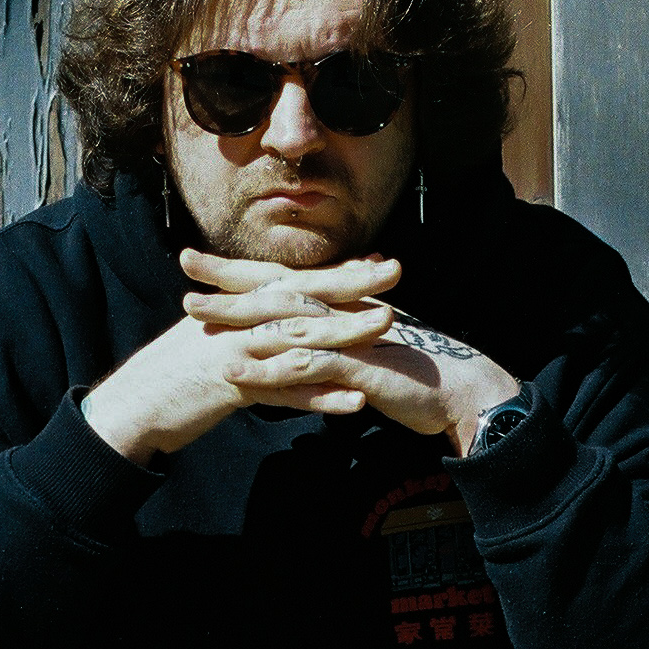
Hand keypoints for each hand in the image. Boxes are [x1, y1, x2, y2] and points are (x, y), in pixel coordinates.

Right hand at [81, 251, 400, 463]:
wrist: (130, 407)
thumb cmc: (171, 378)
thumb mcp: (209, 340)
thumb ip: (242, 326)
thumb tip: (273, 318)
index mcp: (236, 306)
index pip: (294, 282)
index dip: (338, 271)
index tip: (378, 260)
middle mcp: (238, 320)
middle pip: (304, 298)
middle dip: (353, 284)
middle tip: (397, 272)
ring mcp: (236, 350)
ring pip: (300, 338)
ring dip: (346, 333)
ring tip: (389, 327)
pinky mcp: (232, 387)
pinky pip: (284, 393)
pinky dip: (320, 398)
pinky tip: (355, 402)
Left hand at [186, 253, 518, 452]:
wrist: (464, 390)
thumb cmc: (420, 373)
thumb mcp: (373, 347)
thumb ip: (343, 336)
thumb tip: (316, 334)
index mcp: (344, 303)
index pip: (287, 279)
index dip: (244, 269)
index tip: (203, 259)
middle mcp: (344, 311)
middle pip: (278, 290)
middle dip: (229, 279)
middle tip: (185, 266)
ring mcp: (350, 337)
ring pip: (285, 321)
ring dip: (238, 318)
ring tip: (195, 316)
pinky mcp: (357, 368)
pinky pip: (306, 365)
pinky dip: (268, 366)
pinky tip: (235, 369)